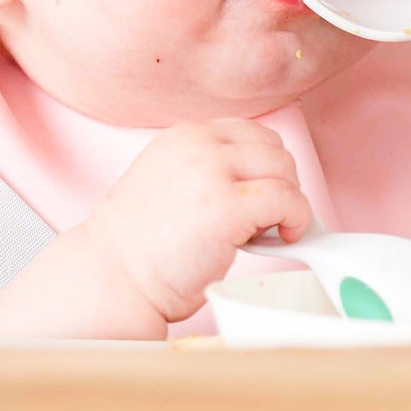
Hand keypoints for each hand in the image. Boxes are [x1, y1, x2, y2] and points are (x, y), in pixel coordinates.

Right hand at [95, 119, 312, 325]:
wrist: (112, 278)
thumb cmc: (140, 247)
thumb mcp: (171, 183)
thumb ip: (209, 171)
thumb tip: (264, 181)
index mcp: (184, 136)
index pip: (250, 133)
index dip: (265, 166)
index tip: (263, 194)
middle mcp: (199, 145)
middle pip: (273, 149)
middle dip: (280, 184)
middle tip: (267, 219)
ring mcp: (212, 173)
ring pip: (284, 170)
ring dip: (288, 202)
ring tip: (265, 231)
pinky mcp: (227, 208)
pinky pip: (288, 201)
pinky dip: (297, 219)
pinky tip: (284, 238)